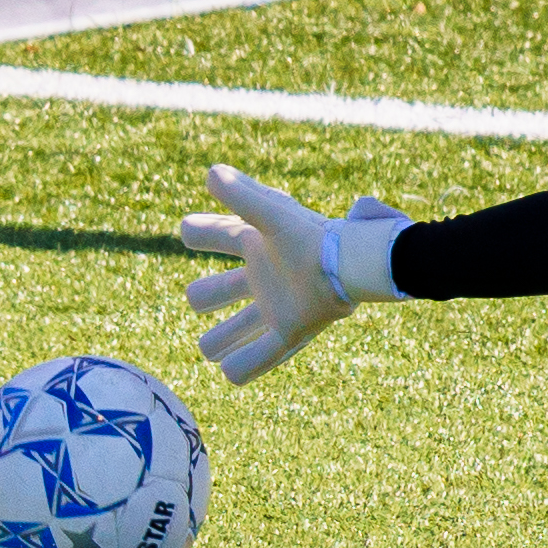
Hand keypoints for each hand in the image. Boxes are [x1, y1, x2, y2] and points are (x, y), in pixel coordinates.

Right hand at [180, 164, 404, 382]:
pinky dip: (246, 365)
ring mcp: (280, 305)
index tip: (189, 228)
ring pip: (243, 325)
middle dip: (208, 293)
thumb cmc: (316, 236)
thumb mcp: (274, 215)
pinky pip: (265, 354)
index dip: (202, 230)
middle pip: (227, 288)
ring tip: (208, 348)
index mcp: (261, 244)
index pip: (223, 234)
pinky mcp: (294, 329)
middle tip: (197, 297)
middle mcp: (268, 276)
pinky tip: (229, 374)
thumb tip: (212, 172)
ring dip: (224, 337)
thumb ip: (243, 196)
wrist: (358, 265)